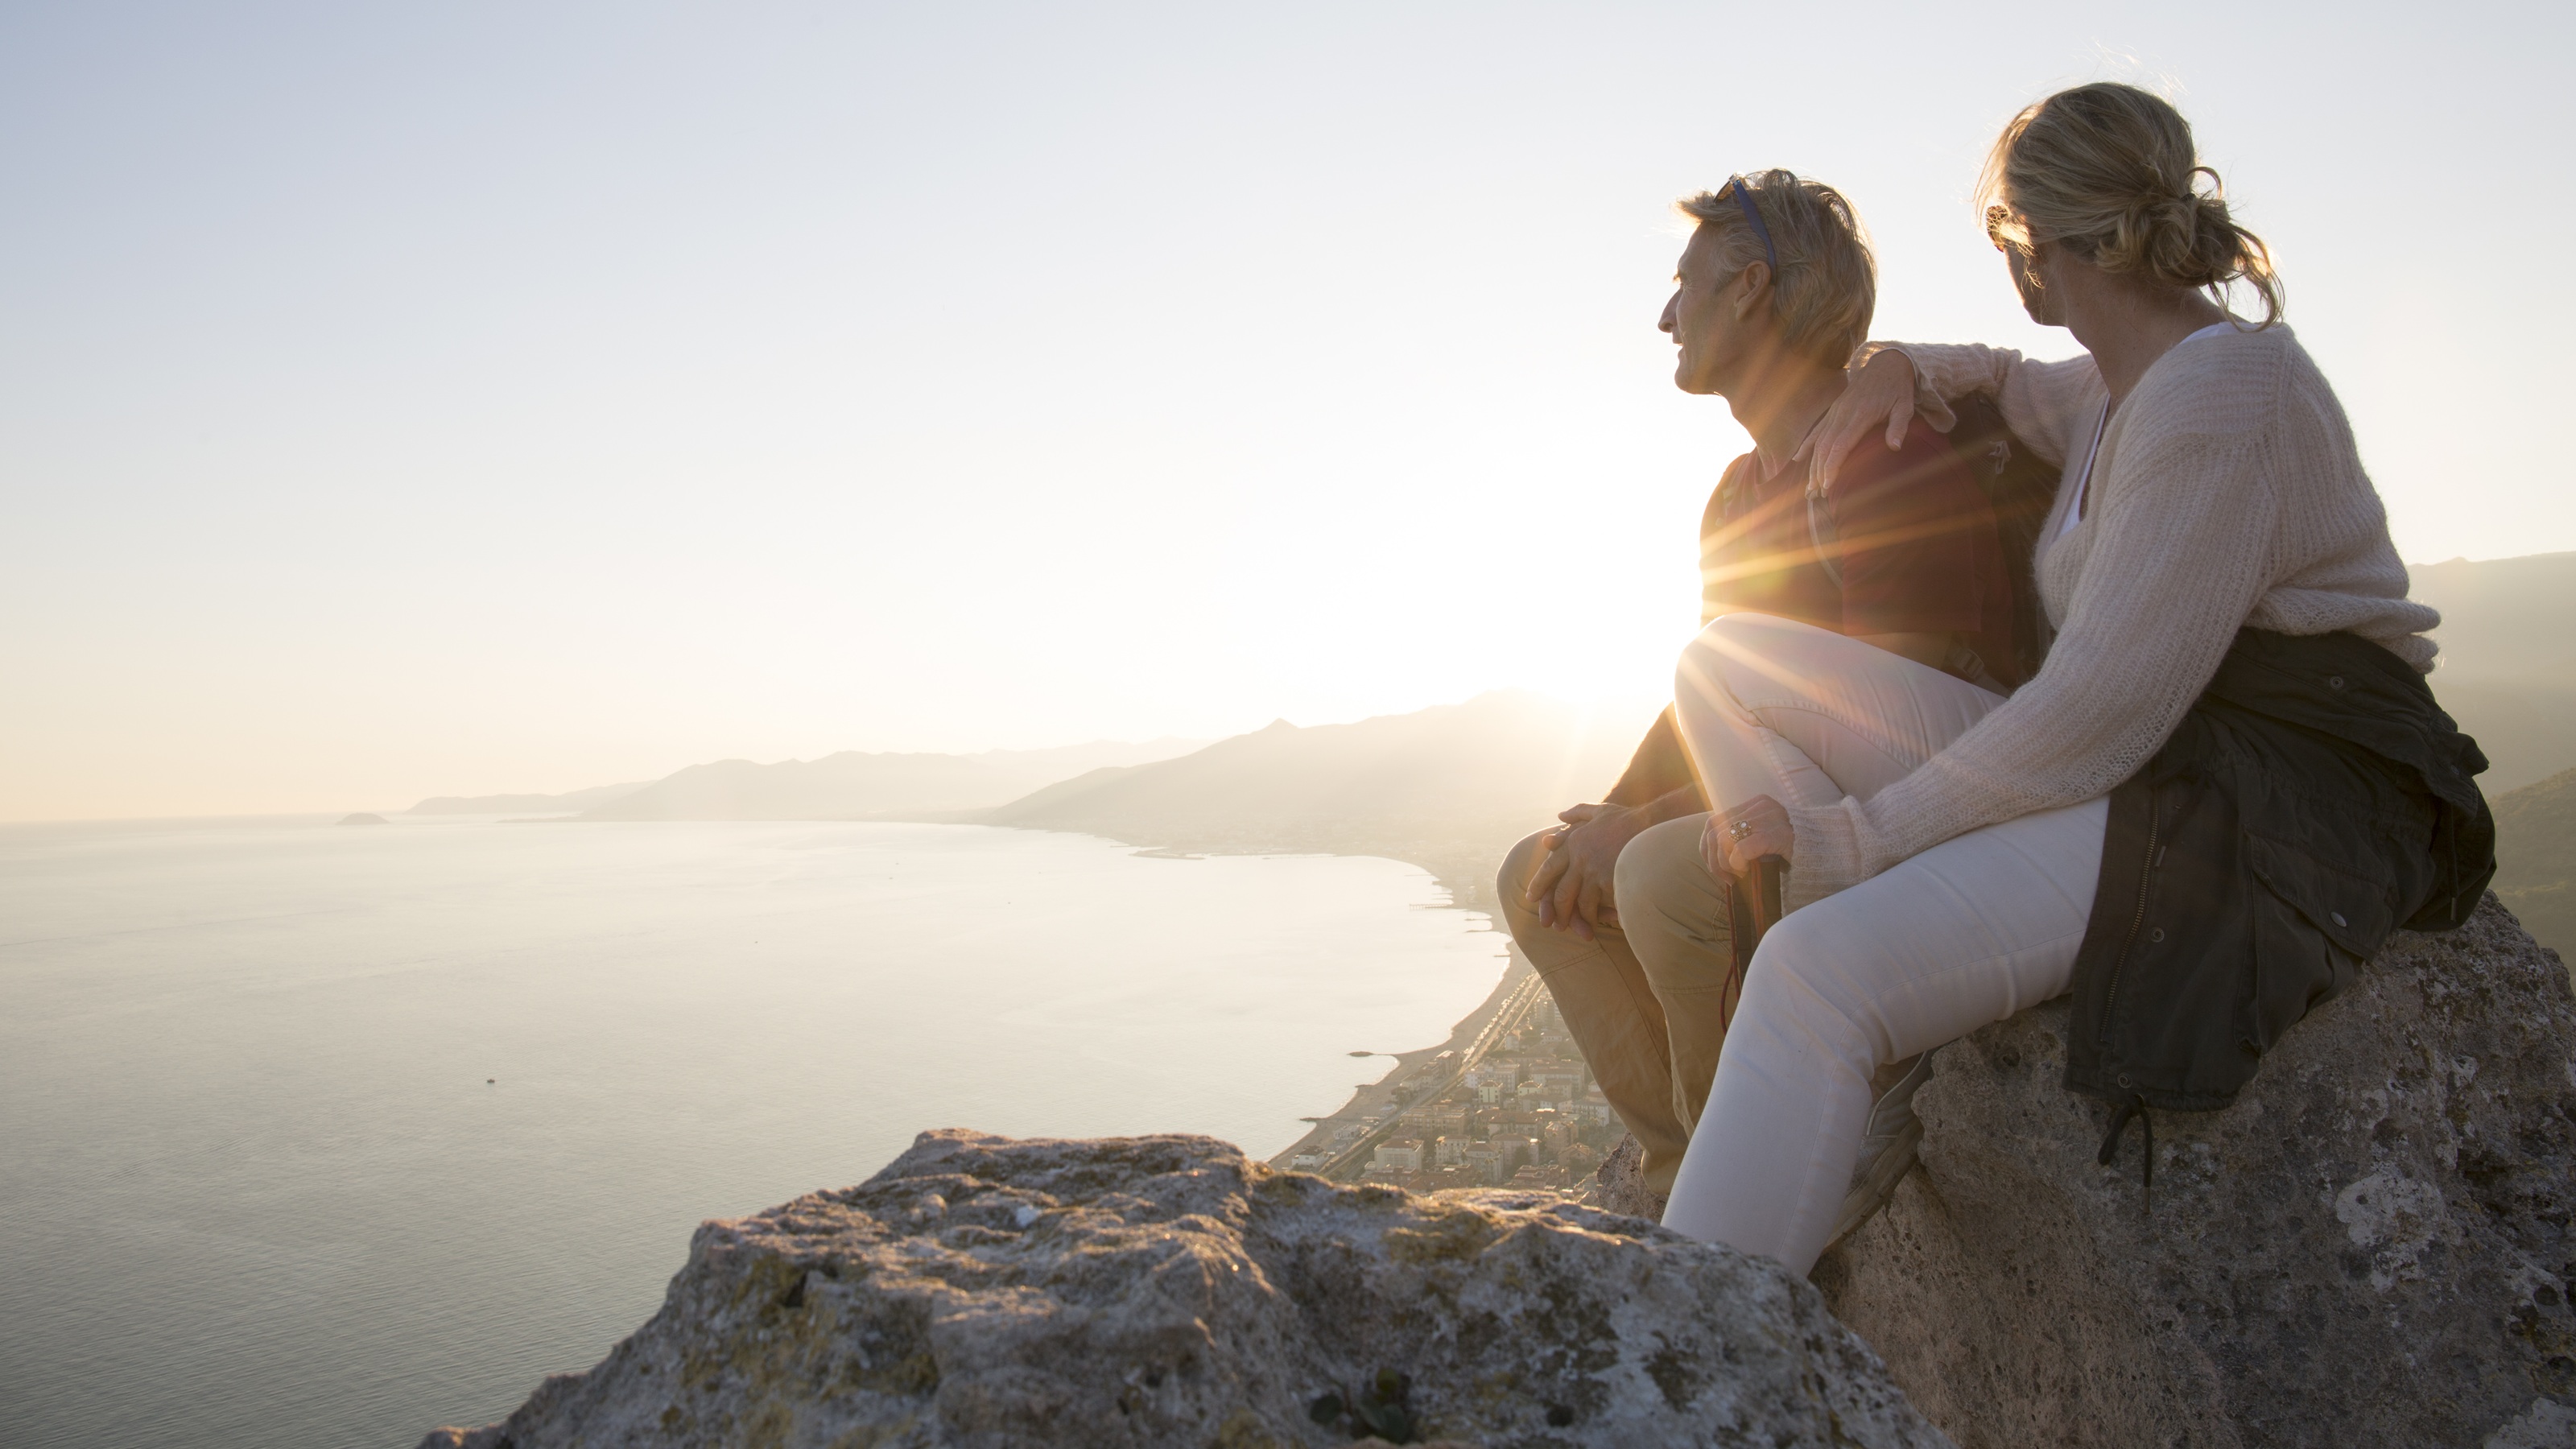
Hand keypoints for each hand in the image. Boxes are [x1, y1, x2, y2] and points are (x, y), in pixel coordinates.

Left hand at [1524, 802, 1647, 941]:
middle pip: (1561, 891)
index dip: (1540, 884)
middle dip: (1555, 910)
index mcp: (1574, 842)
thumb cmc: (1629, 819)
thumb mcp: (1600, 811)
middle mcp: (1580, 858)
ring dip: (1578, 918)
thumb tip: (1560, 815)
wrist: (1654, 824)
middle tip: (1551, 923)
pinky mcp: (1610, 881)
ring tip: (1579, 929)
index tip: (1532, 898)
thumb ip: (1578, 813)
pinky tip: (1599, 924)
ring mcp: (1594, 871)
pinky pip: (1599, 906)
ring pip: (1579, 903)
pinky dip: (1598, 917)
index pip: (1550, 868)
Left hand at [1702, 795, 1793, 878]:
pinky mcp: (1778, 834)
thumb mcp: (1766, 838)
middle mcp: (1760, 806)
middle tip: (1726, 878)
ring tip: (1737, 876)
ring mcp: (1769, 818)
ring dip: (1724, 863)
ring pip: (1724, 839)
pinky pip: (1742, 848)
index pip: (1714, 822)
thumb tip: (1715, 857)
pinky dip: (1736, 863)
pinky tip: (1745, 872)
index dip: (1707, 848)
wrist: (1831, 850)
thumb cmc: (1796, 850)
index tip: (1717, 868)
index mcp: (1755, 805)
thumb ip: (1744, 838)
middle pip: (1715, 831)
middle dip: (1714, 860)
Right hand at [1796, 348, 1915, 494]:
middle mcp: (1843, 413)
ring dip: (1812, 464)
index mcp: (1861, 414)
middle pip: (1825, 447)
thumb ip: (1899, 426)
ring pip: (1818, 441)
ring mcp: (1836, 411)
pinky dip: (1806, 445)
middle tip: (1816, 493)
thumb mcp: (1905, 406)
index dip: (1832, 466)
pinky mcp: (1834, 410)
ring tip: (1809, 485)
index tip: (1828, 484)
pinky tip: (1797, 459)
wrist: (1887, 363)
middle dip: (1818, 472)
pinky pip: (1816, 430)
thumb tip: (1895, 447)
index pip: (1841, 445)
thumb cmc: (1898, 389)